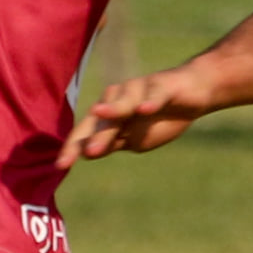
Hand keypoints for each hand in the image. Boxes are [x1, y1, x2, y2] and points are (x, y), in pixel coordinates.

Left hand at [58, 64, 215, 165]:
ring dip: (114, 111)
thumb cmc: (157, 118)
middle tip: (87, 153)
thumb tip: (86, 152)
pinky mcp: (162, 86)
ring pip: (124, 103)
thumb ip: (111, 143)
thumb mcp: (133, 138)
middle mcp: (118, 98)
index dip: (73, 147)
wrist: (192, 95)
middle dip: (94, 135)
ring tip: (102, 116)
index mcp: (108, 113)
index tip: (60, 166)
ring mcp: (139, 89)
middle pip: (102, 118)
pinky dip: (150, 101)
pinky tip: (146, 109)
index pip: (87, 131)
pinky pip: (155, 94)